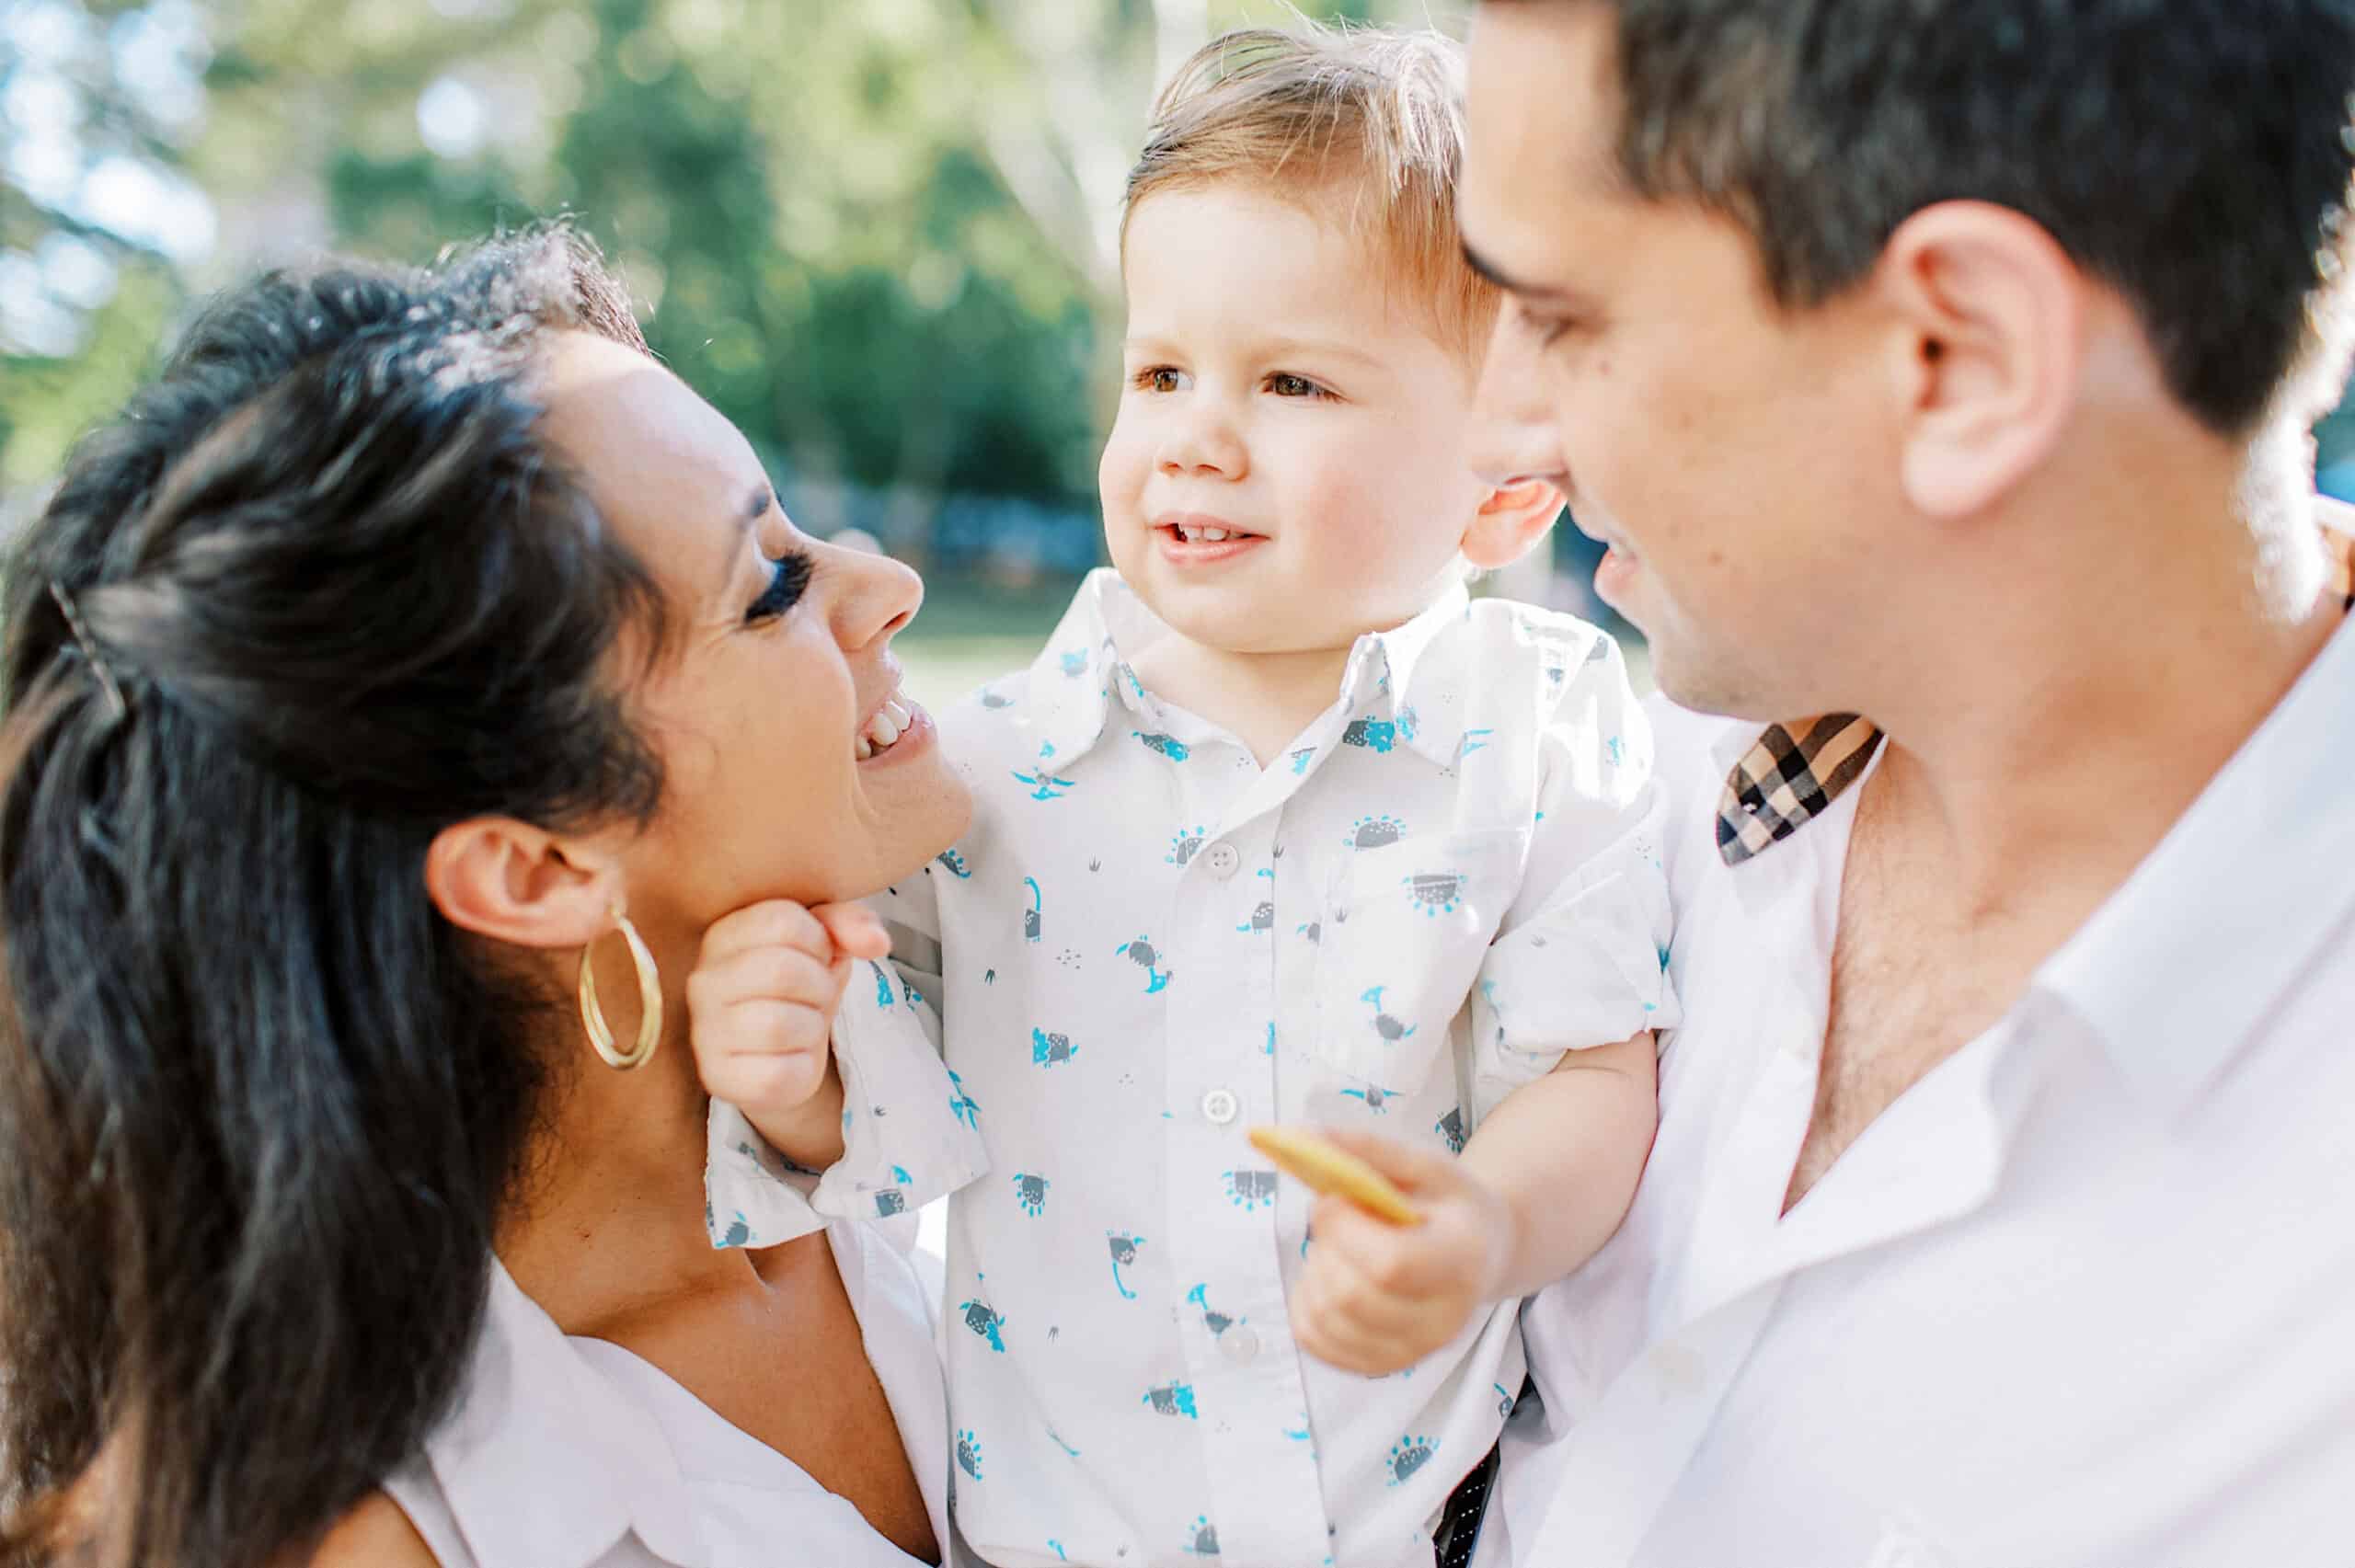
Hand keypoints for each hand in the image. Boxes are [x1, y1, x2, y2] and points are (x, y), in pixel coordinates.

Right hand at [685, 899, 890, 1150]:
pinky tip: (792, 1057)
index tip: (818, 957)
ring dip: (812, 1026)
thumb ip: (850, 923)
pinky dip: (801, 1066)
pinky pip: (777, 1073)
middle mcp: (703, 981)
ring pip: (779, 1025)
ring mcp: (704, 1032)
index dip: (820, 941)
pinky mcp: (719, 1078)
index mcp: (724, 935)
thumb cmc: (801, 985)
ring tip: (804, 1025)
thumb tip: (877, 942)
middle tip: (817, 996)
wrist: (784, 1049)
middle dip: (821, 986)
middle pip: (782, 971)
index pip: (782, 921)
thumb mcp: (827, 942)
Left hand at [1288, 1125, 1517, 1375]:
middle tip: (1337, 1217)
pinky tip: (1330, 1275)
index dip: (1344, 1229)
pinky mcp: (1381, 1363)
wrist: (1480, 1251)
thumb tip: (1307, 1137)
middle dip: (1325, 1246)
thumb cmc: (1448, 1205)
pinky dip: (1304, 1303)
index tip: (1335, 1199)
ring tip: (1341, 1247)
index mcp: (1462, 1261)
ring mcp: (1413, 1351)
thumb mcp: (1422, 1164)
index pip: (1389, 1265)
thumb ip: (1367, 1149)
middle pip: (1351, 1296)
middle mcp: (1444, 1320)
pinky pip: (1315, 1340)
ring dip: (1313, 1270)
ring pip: (1326, 1318)